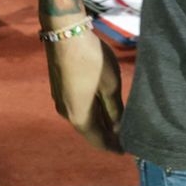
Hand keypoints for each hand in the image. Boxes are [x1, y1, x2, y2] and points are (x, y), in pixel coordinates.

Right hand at [43, 28, 124, 152]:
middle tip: (125, 138)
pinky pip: (78, 108)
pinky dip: (92, 112)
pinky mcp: (60, 89)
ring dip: (99, 123)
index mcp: (79, 116)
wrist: (65, 34)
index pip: (98, 139)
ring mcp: (60, 101)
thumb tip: (119, 128)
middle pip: (89, 130)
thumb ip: (115, 109)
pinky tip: (102, 107)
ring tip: (117, 124)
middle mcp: (66, 113)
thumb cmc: (91, 60)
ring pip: (83, 118)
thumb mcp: (110, 85)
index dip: (113, 146)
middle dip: (107, 135)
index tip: (126, 151)